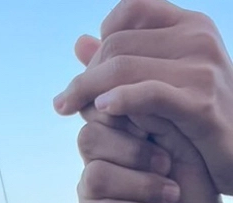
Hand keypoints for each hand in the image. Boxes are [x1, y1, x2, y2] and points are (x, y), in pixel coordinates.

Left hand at [54, 0, 232, 194]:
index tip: (88, 70)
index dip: (103, 37)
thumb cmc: (203, 124)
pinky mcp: (200, 104)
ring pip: (124, 67)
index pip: (131, 9)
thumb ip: (128, 61)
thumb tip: (80, 43)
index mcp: (191, 26)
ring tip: (69, 108)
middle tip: (67, 100)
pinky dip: (120, 100)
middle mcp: (198, 39)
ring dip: (88, 89)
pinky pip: (149, 94)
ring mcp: (202, 70)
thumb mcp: (167, 83)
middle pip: (119, 43)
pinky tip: (102, 109)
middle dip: (86, 72)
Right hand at [76, 105, 224, 202]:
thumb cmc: (193, 182)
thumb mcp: (178, 133)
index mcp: (116, 127)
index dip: (125, 117)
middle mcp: (100, 155)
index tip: (155, 132)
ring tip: (170, 195)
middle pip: (88, 138)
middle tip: (167, 165)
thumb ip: (145, 105)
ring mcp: (92, 188)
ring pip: (96, 176)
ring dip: (142, 186)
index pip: (96, 107)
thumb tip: (106, 89)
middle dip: (135, 153)